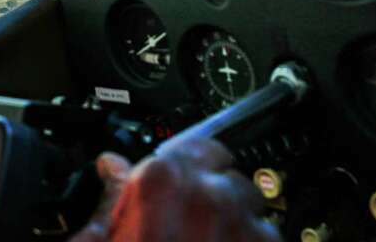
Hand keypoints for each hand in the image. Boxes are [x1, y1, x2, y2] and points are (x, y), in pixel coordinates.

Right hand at [72, 137, 280, 241]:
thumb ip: (107, 201)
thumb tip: (111, 172)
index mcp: (162, 181)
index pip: (194, 144)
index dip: (186, 164)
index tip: (179, 181)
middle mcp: (211, 197)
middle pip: (226, 177)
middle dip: (210, 196)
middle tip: (186, 224)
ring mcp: (246, 230)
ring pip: (252, 210)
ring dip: (234, 225)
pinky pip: (268, 240)